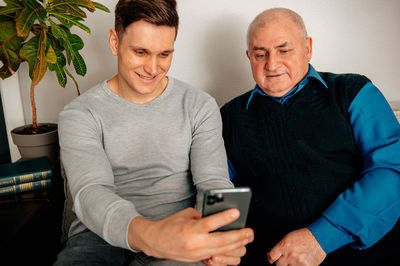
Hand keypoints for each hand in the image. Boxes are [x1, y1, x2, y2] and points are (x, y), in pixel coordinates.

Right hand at [128, 207, 253, 262]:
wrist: (156, 241)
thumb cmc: (170, 225)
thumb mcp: (187, 215)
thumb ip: (203, 216)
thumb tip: (220, 217)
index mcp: (191, 229)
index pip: (210, 223)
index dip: (225, 217)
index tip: (236, 212)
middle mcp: (195, 243)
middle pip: (222, 241)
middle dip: (239, 236)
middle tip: (249, 231)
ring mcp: (197, 254)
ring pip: (223, 252)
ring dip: (237, 246)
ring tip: (246, 239)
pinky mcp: (198, 259)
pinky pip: (218, 260)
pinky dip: (228, 256)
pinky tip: (236, 250)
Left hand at [267, 228, 325, 265]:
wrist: (319, 238)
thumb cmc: (304, 236)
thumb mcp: (288, 238)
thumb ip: (280, 247)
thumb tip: (271, 256)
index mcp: (284, 246)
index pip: (271, 257)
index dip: (270, 259)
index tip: (272, 259)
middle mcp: (290, 255)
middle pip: (278, 265)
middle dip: (280, 262)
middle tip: (286, 258)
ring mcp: (298, 262)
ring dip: (289, 265)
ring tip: (295, 259)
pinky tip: (301, 262)